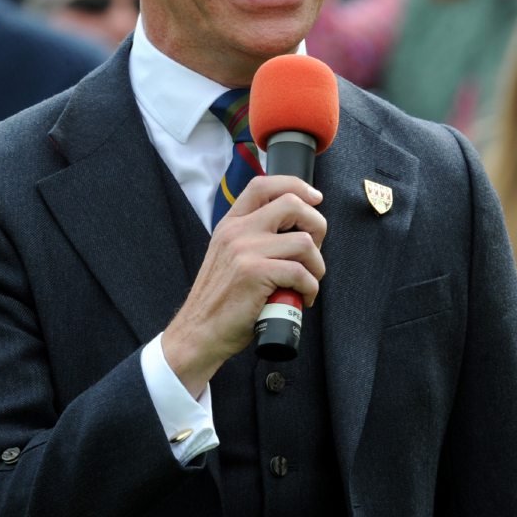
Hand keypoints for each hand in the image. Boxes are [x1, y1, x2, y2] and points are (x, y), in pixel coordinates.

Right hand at [161, 176, 325, 396]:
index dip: (295, 185)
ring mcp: (244, 250)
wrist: (199, 332)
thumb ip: (253, 238)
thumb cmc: (221, 300)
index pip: (263, 185)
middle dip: (317, 226)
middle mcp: (236, 231)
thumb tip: (296, 230)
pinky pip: (301, 272)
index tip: (314, 197)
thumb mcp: (229, 257)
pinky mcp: (255, 273)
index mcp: (231, 224)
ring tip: (309, 282)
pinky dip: (310, 288)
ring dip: (317, 266)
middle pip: (292, 204)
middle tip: (315, 251)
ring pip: (304, 242)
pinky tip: (302, 298)